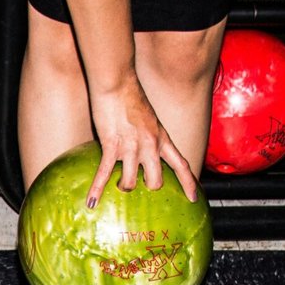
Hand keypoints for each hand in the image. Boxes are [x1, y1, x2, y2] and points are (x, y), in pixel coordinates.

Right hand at [84, 80, 198, 207]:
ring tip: (117, 185)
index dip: (188, 184)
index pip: (181, 165)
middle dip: (147, 187)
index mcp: (162, 138)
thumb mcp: (149, 118)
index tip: (193, 198)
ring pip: (130, 182)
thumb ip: (150, 136)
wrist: (117, 82)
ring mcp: (131, 147)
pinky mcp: (112, 145)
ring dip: (123, 187)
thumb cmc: (130, 96)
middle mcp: (150, 145)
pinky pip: (104, 174)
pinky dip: (97, 189)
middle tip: (139, 184)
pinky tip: (91, 202)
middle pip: (155, 181)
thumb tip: (143, 148)